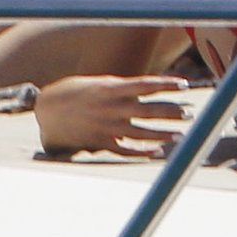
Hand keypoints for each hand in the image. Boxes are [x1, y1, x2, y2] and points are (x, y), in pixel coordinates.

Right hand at [35, 74, 190, 156]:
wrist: (47, 109)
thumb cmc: (76, 92)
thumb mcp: (99, 83)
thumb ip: (122, 89)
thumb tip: (148, 89)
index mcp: (111, 87)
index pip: (145, 84)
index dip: (166, 84)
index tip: (185, 84)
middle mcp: (110, 106)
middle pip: (147, 110)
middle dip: (170, 112)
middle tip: (188, 114)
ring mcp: (105, 125)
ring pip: (139, 132)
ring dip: (161, 135)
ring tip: (179, 135)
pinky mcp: (99, 140)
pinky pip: (124, 149)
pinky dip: (141, 152)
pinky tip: (156, 153)